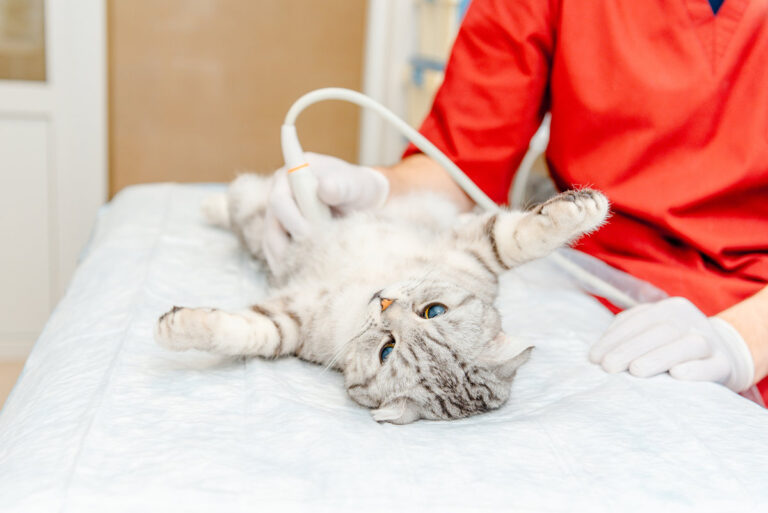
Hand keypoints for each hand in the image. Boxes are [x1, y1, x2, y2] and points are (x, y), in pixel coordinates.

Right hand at [263, 152, 388, 271]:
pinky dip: (289, 267)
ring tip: (311, 271)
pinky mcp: (282, 235)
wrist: (362, 202)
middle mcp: (279, 194)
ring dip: (288, 260)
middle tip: (318, 254)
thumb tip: (325, 188)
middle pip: (272, 226)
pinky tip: (304, 277)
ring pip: (271, 243)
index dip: (292, 220)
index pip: (279, 200)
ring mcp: (278, 216)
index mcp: (291, 175)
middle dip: (293, 243)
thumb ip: (340, 185)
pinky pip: (278, 254)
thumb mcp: (354, 184)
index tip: (312, 234)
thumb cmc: (358, 188)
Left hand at [589, 297, 754, 391]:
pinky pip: (712, 365)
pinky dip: (695, 370)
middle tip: (608, 367)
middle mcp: (690, 320)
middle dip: (629, 349)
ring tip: (635, 371)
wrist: (726, 353)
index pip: (636, 320)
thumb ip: (629, 336)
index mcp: (668, 309)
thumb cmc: (674, 346)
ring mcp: (711, 341)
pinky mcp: (725, 363)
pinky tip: (678, 375)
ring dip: (658, 358)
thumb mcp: (653, 333)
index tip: (594, 358)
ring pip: (687, 345)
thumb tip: (596, 355)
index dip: (613, 338)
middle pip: (659, 332)